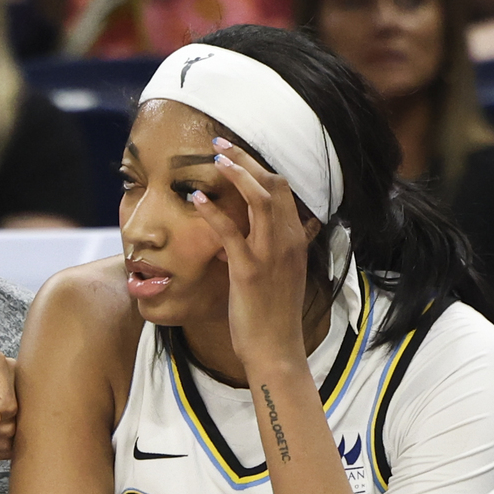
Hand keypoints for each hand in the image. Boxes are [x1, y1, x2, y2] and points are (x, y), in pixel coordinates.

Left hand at [185, 138, 316, 372]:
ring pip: (259, 198)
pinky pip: (231, 231)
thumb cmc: (274, 315)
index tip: (239, 154)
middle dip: (248, 159)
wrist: (276, 349)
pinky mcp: (249, 270)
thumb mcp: (283, 275)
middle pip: (274, 185)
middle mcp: (288, 241)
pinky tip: (197, 199)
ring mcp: (271, 254)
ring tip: (215, 158)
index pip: (285, 191)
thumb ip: (279, 250)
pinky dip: (213, 211)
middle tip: (222, 144)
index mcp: (297, 240)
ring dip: (236, 172)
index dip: (262, 168)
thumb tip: (265, 232)